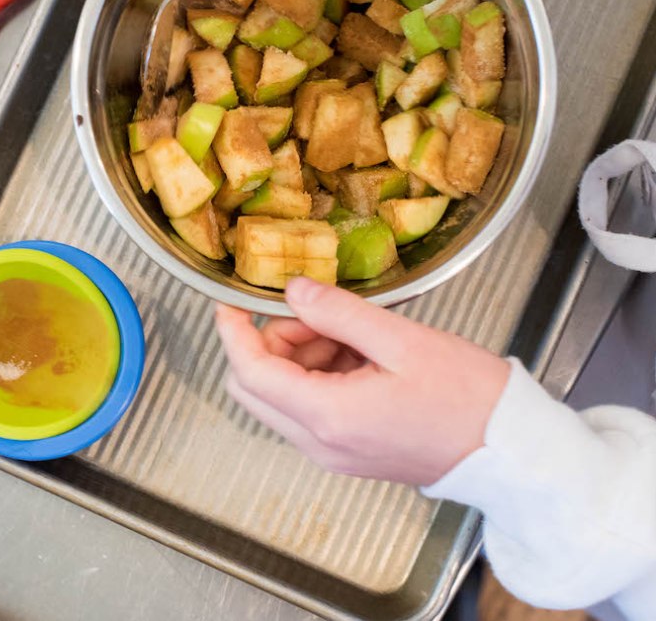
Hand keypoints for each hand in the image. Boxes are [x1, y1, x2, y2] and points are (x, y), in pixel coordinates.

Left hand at [214, 278, 509, 485]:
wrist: (513, 452)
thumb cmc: (470, 400)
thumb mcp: (402, 340)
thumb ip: (338, 313)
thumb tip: (293, 290)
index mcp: (328, 417)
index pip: (248, 372)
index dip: (231, 331)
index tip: (230, 299)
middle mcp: (320, 443)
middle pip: (254, 386)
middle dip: (271, 341)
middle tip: (314, 313)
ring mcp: (332, 452)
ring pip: (281, 395)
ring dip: (300, 355)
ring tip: (352, 332)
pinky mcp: (347, 451)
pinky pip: (309, 407)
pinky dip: (320, 374)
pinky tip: (361, 354)